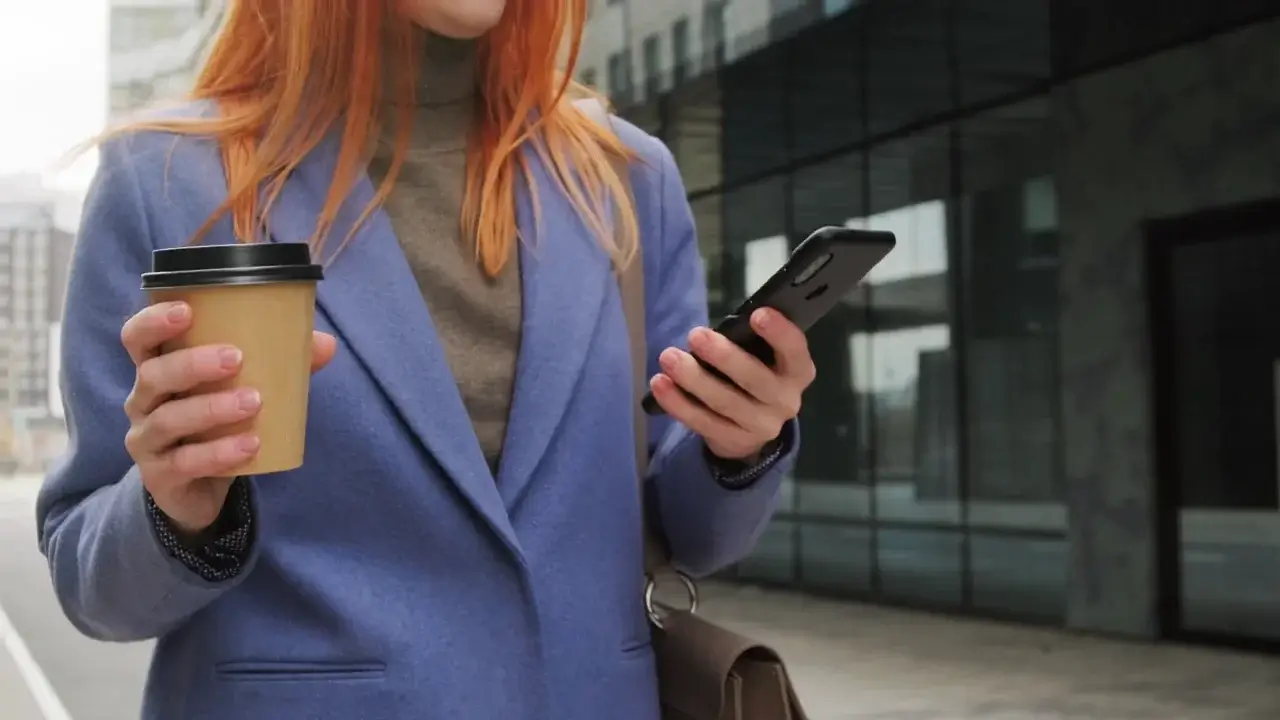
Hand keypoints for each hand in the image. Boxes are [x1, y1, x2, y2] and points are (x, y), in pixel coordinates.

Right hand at [121, 301, 336, 534]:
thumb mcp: (243, 388)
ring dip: (212, 408)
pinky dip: (219, 453)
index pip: (137, 338)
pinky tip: (250, 446)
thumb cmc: (217, 422)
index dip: (154, 321)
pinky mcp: (160, 475)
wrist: (199, 488)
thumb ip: (281, 365)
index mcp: (158, 369)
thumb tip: (327, 344)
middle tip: (237, 358)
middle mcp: (143, 401)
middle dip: (192, 364)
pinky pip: (185, 462)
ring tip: (253, 401)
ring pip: (169, 419)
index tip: (186, 310)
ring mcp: (146, 439)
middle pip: (153, 374)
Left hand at [649, 308, 815, 460]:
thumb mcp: (764, 357)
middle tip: (696, 335)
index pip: (794, 351)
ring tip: (669, 357)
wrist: (753, 427)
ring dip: (693, 378)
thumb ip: (749, 343)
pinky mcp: (733, 441)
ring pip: (725, 402)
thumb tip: (714, 330)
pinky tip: (660, 384)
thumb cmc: (756, 373)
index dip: (779, 333)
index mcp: (797, 371)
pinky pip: (702, 422)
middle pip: (755, 380)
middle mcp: (785, 401)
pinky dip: (678, 403)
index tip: (757, 314)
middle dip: (724, 356)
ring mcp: (761, 426)